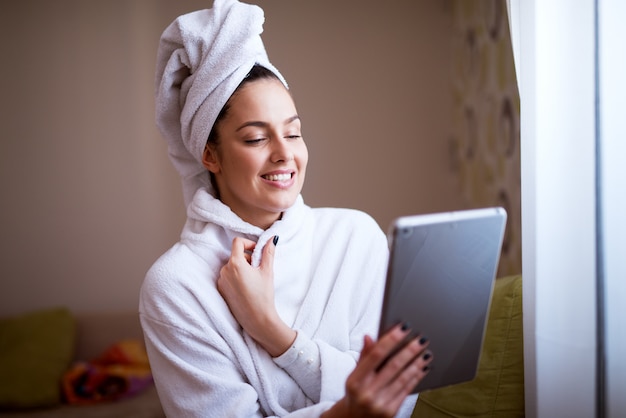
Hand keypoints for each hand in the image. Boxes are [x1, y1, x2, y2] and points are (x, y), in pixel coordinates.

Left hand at [216, 236, 295, 355]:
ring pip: (231, 266)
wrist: (257, 320)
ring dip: (242, 268)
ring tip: (253, 280)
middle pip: (235, 255)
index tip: (257, 252)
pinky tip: (246, 288)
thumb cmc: (263, 296)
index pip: (237, 242)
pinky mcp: (221, 290)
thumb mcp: (267, 271)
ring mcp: (221, 281)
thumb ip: (268, 252)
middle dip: (247, 258)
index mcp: (235, 263)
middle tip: (258, 269)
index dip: (248, 244)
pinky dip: (236, 277)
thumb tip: (272, 239)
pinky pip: (228, 277)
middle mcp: (224, 270)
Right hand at [323, 324, 432, 417]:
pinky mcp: (390, 412)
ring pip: (403, 378)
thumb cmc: (356, 393)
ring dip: (417, 363)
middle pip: (393, 366)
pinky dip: (416, 377)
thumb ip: (363, 356)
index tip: (403, 328)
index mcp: (355, 380)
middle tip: (421, 339)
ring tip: (427, 352)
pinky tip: (423, 368)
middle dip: (409, 350)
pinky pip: (406, 390)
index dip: (390, 339)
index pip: (375, 355)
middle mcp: (366, 393)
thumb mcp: (354, 375)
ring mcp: (379, 404)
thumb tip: (369, 337)